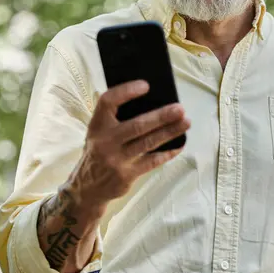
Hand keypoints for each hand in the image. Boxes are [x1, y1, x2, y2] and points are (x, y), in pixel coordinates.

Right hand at [67, 80, 190, 210]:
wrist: (87, 187)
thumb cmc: (100, 149)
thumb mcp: (98, 131)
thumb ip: (115, 117)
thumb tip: (150, 99)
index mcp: (97, 125)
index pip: (108, 102)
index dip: (126, 91)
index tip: (145, 85)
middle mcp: (105, 141)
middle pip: (136, 125)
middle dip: (161, 116)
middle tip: (180, 108)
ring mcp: (116, 159)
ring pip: (148, 143)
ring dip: (170, 132)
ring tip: (186, 122)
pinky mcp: (127, 175)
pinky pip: (152, 161)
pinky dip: (168, 152)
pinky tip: (180, 143)